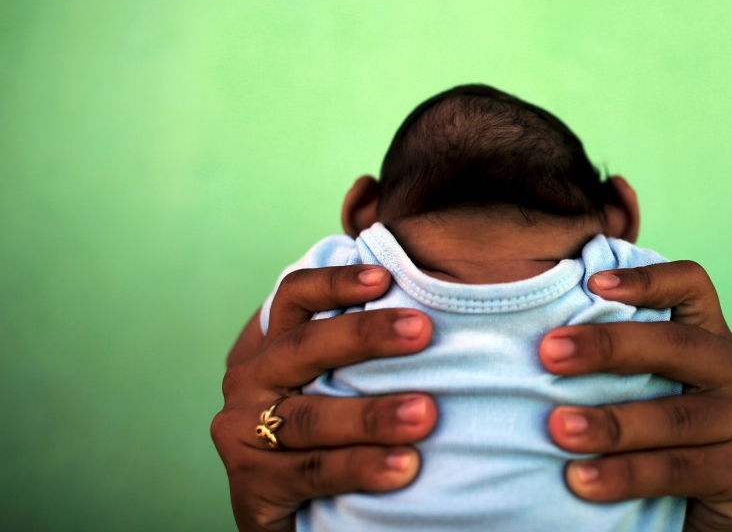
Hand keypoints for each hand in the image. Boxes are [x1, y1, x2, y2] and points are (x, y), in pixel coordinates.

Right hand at [210, 265, 437, 531]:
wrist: (293, 515)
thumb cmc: (331, 434)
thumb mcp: (335, 385)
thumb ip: (363, 354)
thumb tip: (434, 314)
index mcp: (272, 347)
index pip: (294, 298)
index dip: (335, 283)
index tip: (384, 277)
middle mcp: (250, 382)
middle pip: (304, 348)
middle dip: (365, 336)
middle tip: (422, 330)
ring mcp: (243, 433)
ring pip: (312, 417)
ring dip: (372, 415)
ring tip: (425, 414)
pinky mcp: (252, 483)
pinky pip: (313, 471)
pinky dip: (360, 467)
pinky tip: (404, 466)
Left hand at [540, 261, 731, 531]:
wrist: (686, 516)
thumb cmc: (648, 440)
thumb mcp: (639, 390)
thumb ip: (616, 363)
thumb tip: (542, 340)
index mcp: (711, 338)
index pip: (690, 286)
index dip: (646, 279)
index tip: (592, 284)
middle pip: (677, 344)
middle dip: (608, 346)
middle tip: (549, 354)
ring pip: (675, 415)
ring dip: (611, 423)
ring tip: (558, 430)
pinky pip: (680, 469)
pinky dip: (627, 474)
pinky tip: (584, 480)